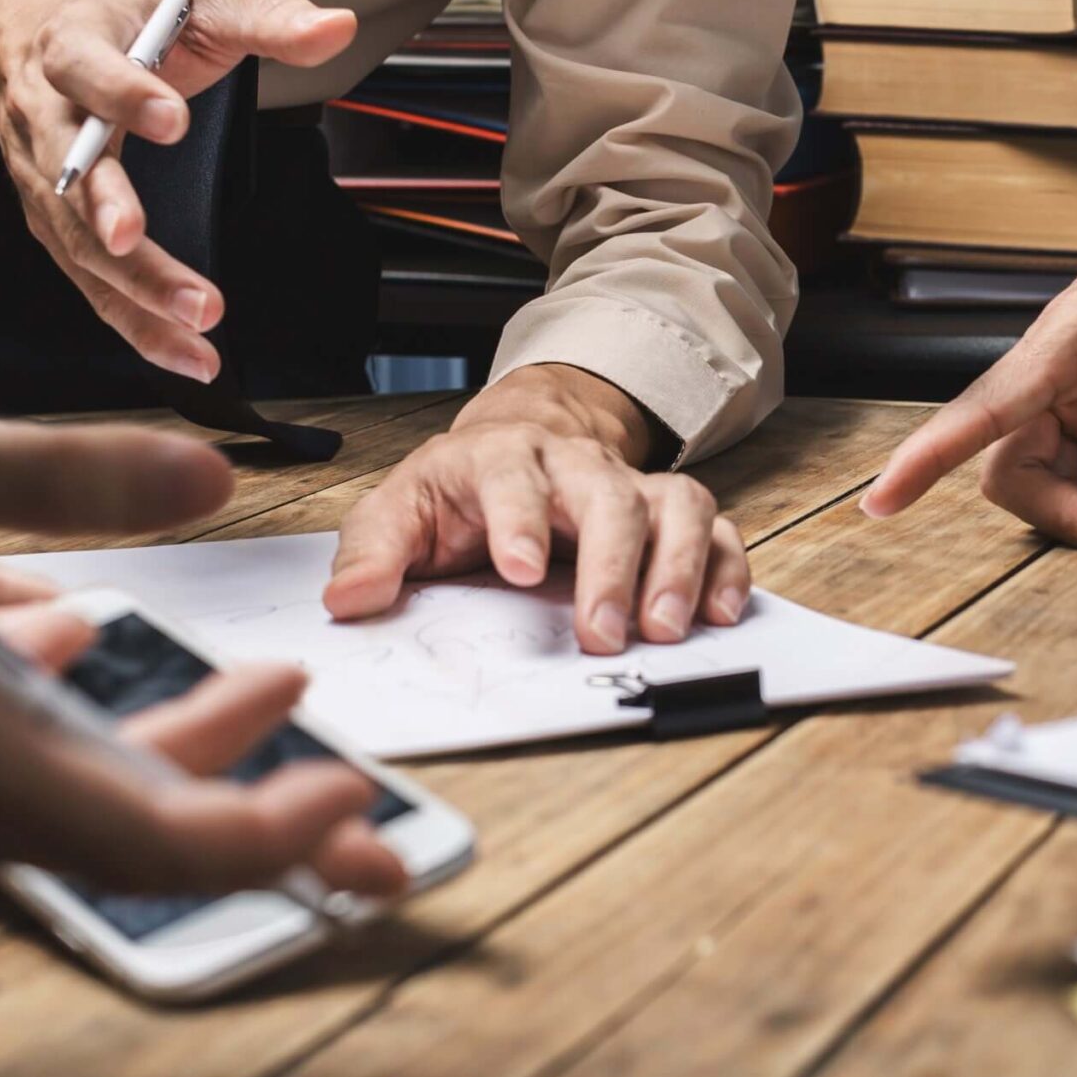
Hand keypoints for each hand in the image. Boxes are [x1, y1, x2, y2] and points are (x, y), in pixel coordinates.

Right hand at [0, 0, 358, 381]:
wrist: (26, 43)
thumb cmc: (125, 24)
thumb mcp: (197, 0)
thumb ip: (267, 16)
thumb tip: (334, 27)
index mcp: (74, 48)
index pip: (91, 70)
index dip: (126, 96)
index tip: (171, 121)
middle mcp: (47, 118)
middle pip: (70, 171)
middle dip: (107, 210)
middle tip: (138, 239)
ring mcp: (45, 180)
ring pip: (77, 243)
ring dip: (133, 287)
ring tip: (195, 322)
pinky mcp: (56, 227)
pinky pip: (91, 285)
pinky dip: (136, 325)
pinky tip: (186, 354)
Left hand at [324, 364, 747, 654]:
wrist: (514, 445)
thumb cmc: (457, 491)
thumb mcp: (399, 510)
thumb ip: (374, 553)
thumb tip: (349, 602)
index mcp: (500, 458)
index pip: (512, 480)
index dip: (519, 520)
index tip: (521, 570)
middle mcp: (575, 466)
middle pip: (608, 496)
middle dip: (612, 564)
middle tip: (604, 631)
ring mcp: (630, 486)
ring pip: (676, 505)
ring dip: (678, 567)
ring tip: (664, 631)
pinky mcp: (669, 513)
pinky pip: (717, 528)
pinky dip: (726, 568)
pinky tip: (718, 614)